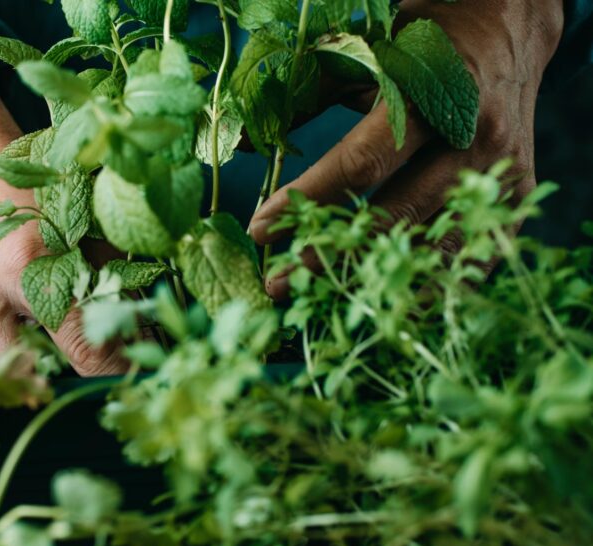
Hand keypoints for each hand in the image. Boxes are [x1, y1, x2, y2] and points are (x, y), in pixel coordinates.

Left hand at [249, 0, 564, 299]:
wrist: (508, 29)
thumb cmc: (426, 40)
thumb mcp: (368, 53)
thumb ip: (308, 97)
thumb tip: (246, 145)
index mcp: (431, 96)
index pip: (361, 164)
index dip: (309, 201)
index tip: (262, 230)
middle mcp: (471, 139)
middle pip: (393, 216)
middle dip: (328, 254)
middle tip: (278, 281)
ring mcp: (500, 173)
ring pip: (431, 244)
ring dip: (372, 277)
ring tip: (320, 297)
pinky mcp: (517, 195)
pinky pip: (470, 253)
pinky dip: (428, 280)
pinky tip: (386, 299)